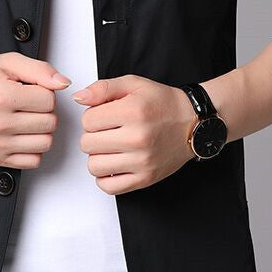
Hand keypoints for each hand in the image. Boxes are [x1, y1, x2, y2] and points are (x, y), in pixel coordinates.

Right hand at [0, 52, 70, 168]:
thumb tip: (63, 83)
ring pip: (46, 143)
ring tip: (27, 118)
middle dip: (45, 111)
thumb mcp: (9, 62)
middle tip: (28, 103)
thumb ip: (40, 70)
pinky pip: (34, 160)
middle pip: (50, 122)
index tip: (31, 90)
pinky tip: (23, 133)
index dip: (44, 92)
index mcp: (2, 97)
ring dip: (42, 130)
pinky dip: (34, 147)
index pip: (49, 100)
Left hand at [71, 74, 198, 194]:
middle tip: (107, 131)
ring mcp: (142, 161)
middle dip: (92, 135)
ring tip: (110, 147)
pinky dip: (105, 177)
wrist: (193, 123)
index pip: (87, 120)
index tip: (104, 115)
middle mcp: (138, 138)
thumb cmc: (163, 103)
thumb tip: (79, 98)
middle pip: (87, 144)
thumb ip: (103, 88)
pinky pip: (109, 186)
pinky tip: (114, 163)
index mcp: (133, 112)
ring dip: (97, 156)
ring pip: (94, 166)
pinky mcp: (145, 178)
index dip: (92, 116)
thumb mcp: (134, 84)